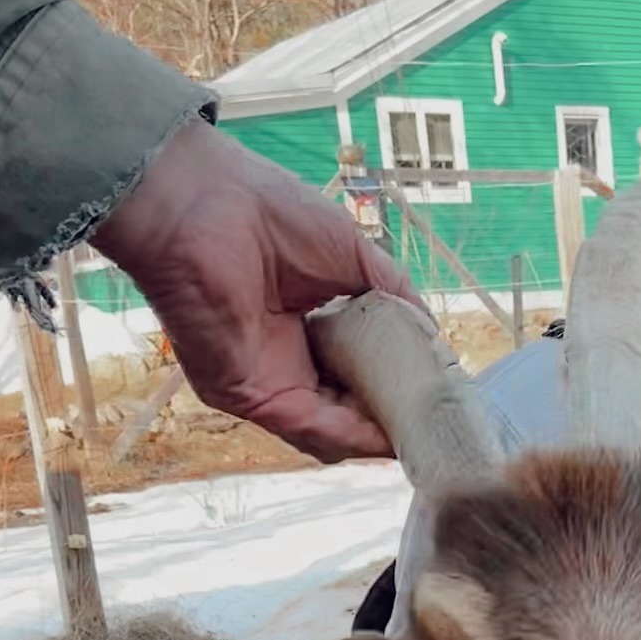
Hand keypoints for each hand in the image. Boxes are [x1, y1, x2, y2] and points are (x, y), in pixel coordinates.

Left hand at [93, 118, 421, 461]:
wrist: (203, 202)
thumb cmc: (269, 213)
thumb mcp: (356, 257)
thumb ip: (395, 297)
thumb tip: (433, 338)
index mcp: (308, 330)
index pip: (359, 377)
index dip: (397, 390)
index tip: (437, 396)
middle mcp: (287, 362)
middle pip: (349, 411)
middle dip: (393, 422)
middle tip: (436, 425)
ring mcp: (266, 382)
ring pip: (332, 431)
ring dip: (378, 438)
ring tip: (421, 435)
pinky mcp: (247, 395)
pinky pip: (307, 428)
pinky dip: (350, 436)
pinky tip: (385, 436)